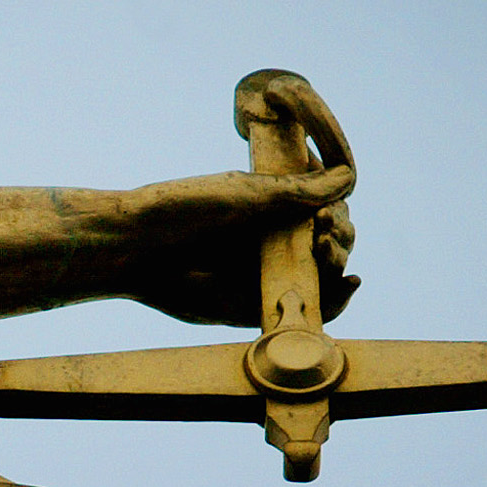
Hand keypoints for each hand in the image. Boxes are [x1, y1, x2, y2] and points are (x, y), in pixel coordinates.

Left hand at [120, 163, 357, 327]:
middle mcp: (271, 241)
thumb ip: (297, 190)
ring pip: (324, 273)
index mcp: (269, 208)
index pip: (324, 209)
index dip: (336, 210)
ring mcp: (266, 274)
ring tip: (325, 250)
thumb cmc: (184, 209)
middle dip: (340, 236)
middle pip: (331, 241)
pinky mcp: (259, 307)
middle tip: (324, 233)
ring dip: (338, 262)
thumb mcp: (246, 193)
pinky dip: (337, 299)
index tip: (327, 209)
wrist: (137, 247)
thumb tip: (348, 178)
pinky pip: (309, 308)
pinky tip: (349, 282)